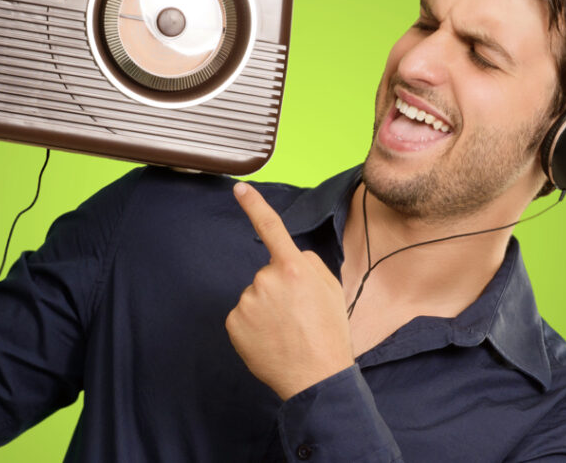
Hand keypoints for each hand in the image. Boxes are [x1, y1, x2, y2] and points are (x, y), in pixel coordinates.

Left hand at [225, 182, 354, 400]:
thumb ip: (309, 264)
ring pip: (255, 295)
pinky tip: (270, 339)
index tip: (239, 188)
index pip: (272, 228)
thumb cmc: (328, 333)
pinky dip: (253, 325)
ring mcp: (247, 301)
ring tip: (286, 331)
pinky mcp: (234, 322)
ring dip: (266, 308)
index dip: (254, 205)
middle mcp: (266, 280)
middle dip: (279, 289)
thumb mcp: (331, 289)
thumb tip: (292, 256)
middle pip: (268, 274)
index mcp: (293, 268)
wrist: (316, 378)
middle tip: (298, 315)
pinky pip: (243, 315)